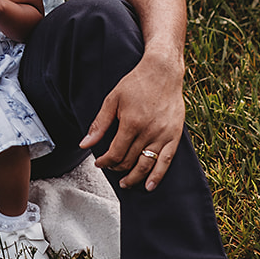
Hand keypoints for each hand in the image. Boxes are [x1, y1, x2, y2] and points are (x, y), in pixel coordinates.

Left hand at [79, 53, 185, 190]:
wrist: (163, 72)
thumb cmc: (136, 83)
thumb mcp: (112, 100)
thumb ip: (99, 124)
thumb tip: (85, 144)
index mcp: (131, 123)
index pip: (115, 153)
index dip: (104, 162)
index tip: (99, 163)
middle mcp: (148, 132)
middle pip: (129, 160)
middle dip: (116, 168)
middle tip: (110, 169)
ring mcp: (163, 135)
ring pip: (146, 165)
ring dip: (134, 177)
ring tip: (125, 183)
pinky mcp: (174, 136)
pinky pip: (166, 161)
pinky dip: (157, 176)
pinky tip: (149, 186)